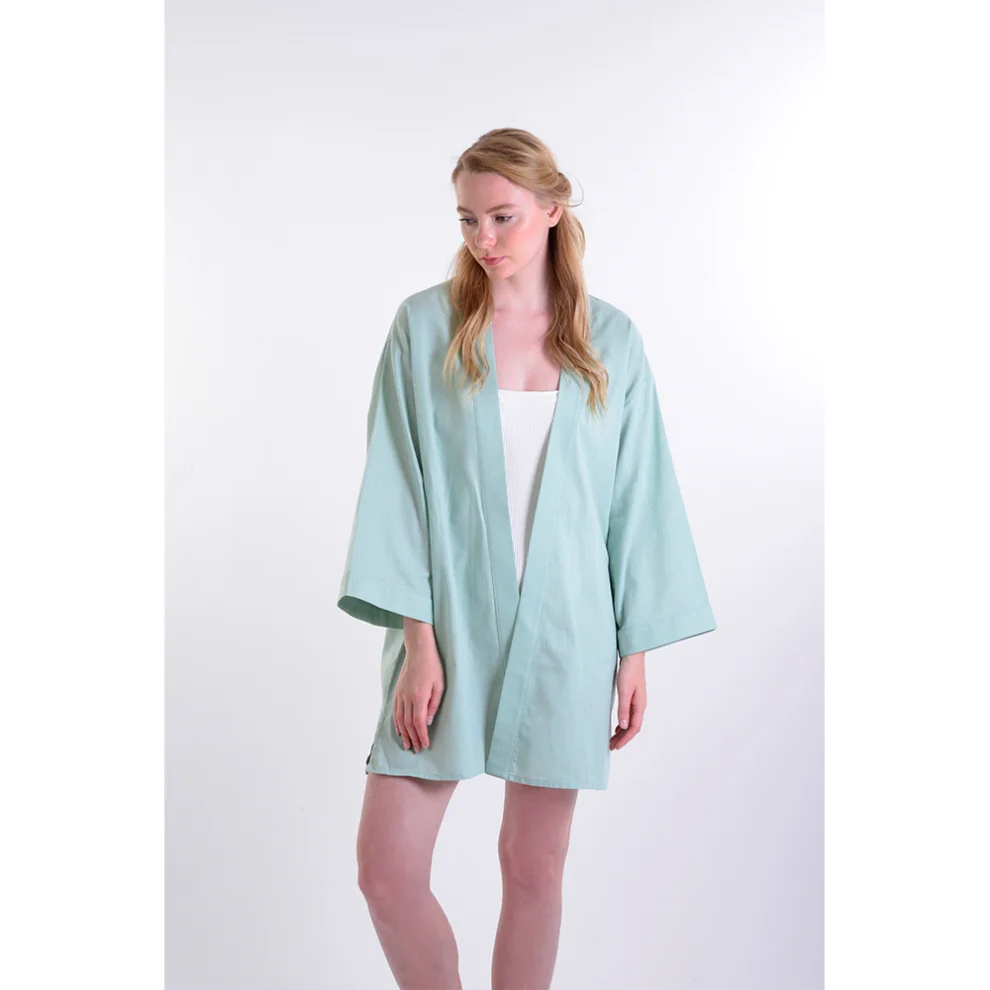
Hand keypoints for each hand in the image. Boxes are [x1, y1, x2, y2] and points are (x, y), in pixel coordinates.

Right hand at [393, 632, 444, 753]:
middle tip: (417, 750)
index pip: (418, 723)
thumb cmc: (433, 666)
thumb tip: (428, 722)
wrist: (419, 650)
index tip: (425, 746)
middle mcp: (407, 698)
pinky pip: (395, 711)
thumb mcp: (440, 686)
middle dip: (413, 739)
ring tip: (407, 745)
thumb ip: (433, 705)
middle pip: (408, 724)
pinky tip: (399, 730)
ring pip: (400, 719)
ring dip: (404, 734)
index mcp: (418, 697)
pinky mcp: (398, 691)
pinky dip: (396, 723)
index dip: (422, 736)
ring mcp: (400, 695)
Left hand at [610, 652, 645, 749]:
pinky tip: (617, 726)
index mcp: (640, 705)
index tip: (616, 747)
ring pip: (630, 722)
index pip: (634, 728)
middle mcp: (640, 705)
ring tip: (612, 739)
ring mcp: (637, 701)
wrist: (633, 656)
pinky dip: (622, 723)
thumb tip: (623, 726)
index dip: (625, 739)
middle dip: (622, 738)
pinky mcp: (632, 696)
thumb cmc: (629, 671)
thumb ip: (623, 709)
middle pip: (632, 727)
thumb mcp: (624, 691)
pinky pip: (629, 715)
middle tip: (611, 746)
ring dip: (622, 732)